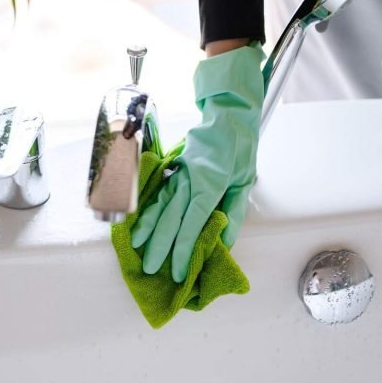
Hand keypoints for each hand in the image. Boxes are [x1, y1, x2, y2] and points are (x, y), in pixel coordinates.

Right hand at [131, 44, 263, 281]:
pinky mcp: (172, 167)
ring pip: (159, 203)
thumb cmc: (240, 146)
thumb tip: (224, 241)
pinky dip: (147, 207)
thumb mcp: (246, 180)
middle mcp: (189, 179)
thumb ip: (234, 211)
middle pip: (170, 217)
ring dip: (147, 227)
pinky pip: (157, 191)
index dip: (183, 248)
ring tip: (136, 246)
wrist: (228, 113)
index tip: (177, 269)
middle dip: (159, 245)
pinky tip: (138, 220)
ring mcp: (177, 172)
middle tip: (150, 267)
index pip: (193, 223)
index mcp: (210, 183)